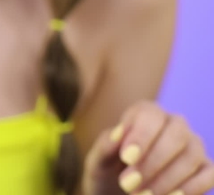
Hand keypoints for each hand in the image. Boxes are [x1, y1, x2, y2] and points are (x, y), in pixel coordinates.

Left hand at [83, 100, 213, 194]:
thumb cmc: (107, 173)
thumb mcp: (98, 161)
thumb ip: (104, 146)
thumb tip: (117, 135)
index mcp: (144, 114)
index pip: (150, 114)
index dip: (141, 135)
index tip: (127, 158)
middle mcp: (173, 124)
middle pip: (176, 133)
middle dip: (153, 161)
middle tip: (127, 184)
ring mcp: (192, 147)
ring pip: (192, 155)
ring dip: (167, 179)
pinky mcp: (205, 170)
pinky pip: (208, 175)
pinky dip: (190, 188)